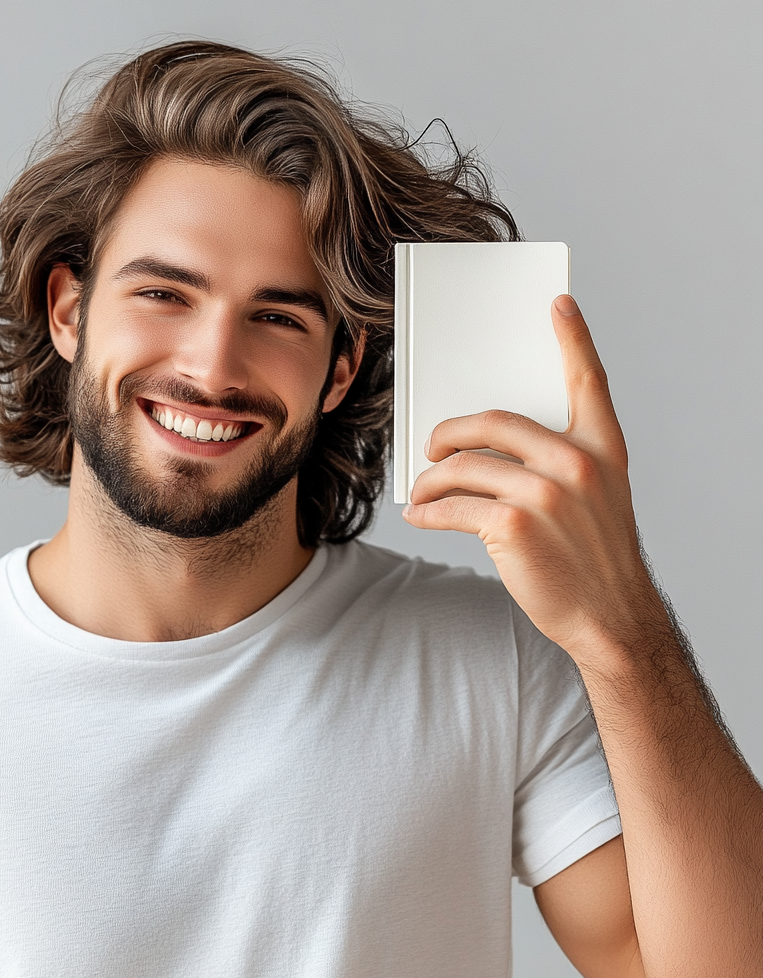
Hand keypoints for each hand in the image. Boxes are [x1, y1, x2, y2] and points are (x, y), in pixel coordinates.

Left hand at [402, 295, 668, 667]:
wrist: (611, 618)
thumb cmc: (595, 559)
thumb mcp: (600, 500)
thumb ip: (561, 465)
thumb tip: (488, 450)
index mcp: (603, 450)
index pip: (589, 381)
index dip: (574, 338)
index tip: (558, 305)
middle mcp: (577, 463)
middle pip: (494, 421)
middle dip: (451, 432)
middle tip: (432, 447)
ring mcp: (545, 493)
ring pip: (464, 466)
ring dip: (430, 479)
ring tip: (421, 491)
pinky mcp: (512, 526)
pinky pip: (451, 506)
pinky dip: (427, 510)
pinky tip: (420, 515)